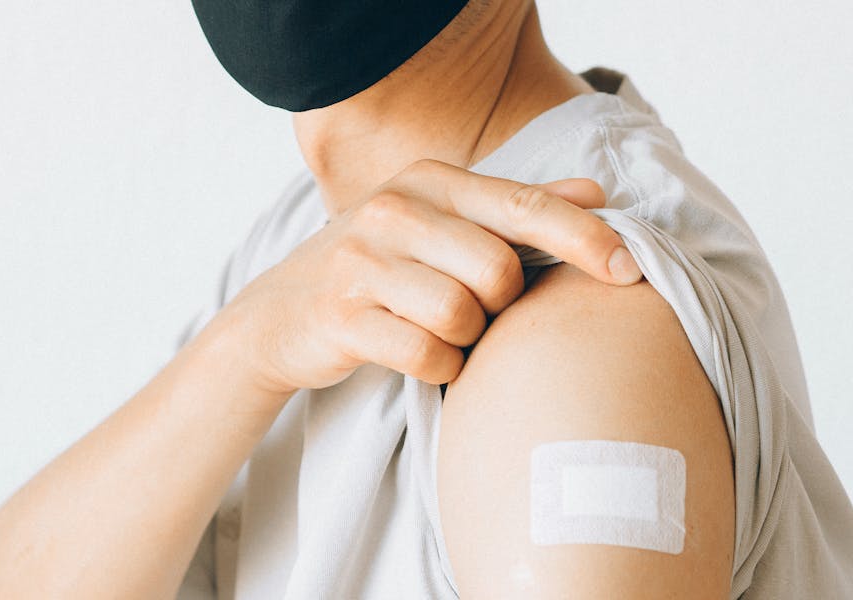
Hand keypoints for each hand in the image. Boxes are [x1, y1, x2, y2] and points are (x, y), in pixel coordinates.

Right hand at [212, 158, 641, 397]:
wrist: (280, 314)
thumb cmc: (377, 270)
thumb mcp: (440, 226)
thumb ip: (514, 210)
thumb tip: (595, 193)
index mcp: (427, 181)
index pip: (522, 206)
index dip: (583, 237)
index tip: (627, 270)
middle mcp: (393, 210)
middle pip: (499, 270)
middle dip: (501, 304)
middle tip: (473, 309)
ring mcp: (361, 262)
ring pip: (463, 315)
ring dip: (466, 338)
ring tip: (439, 330)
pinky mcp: (340, 315)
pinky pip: (426, 354)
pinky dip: (438, 366)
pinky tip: (419, 355)